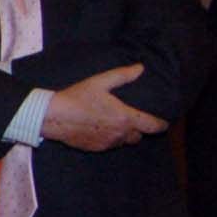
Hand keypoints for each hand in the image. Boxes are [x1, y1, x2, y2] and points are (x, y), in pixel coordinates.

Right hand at [39, 64, 167, 151]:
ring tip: (112, 123)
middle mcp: (119, 133)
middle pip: (138, 136)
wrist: (53, 117)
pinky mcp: (95, 148)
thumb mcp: (100, 82)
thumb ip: (122, 75)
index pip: (152, 126)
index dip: (161, 125)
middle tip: (129, 119)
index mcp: (125, 117)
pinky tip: (97, 128)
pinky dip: (108, 138)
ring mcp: (107, 143)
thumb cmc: (77, 97)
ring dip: (122, 134)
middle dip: (137, 129)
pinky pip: (109, 145)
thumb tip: (140, 68)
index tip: (164, 123)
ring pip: (123, 142)